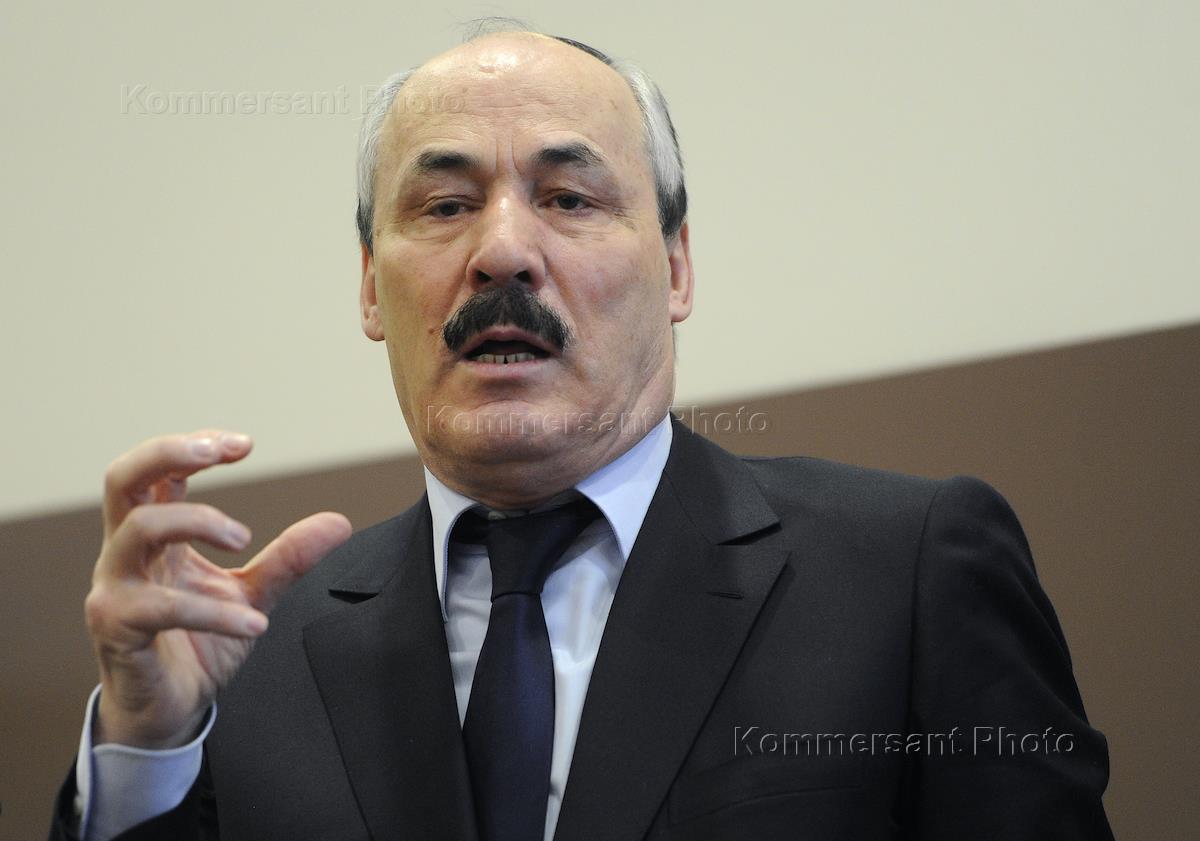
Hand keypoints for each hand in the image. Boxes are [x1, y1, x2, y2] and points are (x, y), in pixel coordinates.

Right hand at [84, 430, 351, 748]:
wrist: (170, 710)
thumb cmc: (198, 644)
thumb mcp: (252, 594)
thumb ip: (288, 558)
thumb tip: (339, 522)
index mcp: (154, 538)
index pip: (158, 472)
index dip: (193, 447)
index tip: (244, 444)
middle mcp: (126, 554)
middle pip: (122, 479)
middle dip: (168, 452)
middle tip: (217, 452)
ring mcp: (115, 589)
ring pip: (138, 529)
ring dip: (198, 522)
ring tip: (244, 540)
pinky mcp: (118, 629)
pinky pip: (163, 608)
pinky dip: (215, 612)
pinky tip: (255, 625)